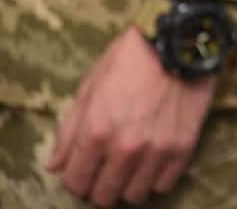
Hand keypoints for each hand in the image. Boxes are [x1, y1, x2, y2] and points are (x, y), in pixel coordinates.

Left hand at [47, 27, 215, 205]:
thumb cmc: (129, 60)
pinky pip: (164, 184)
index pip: (76, 181)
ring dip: (128, 184)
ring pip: (134, 195)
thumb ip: (70, 131)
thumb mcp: (90, 87)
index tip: (83, 169)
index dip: (76, 178)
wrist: (178, 43)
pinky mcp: (182, 148)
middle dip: (100, 186)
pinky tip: (152, 162)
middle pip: (104, 195)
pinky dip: (155, 178)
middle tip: (106, 170)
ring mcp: (156, 150)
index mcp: (97, 131)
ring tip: (131, 166)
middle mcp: (125, 147)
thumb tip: (54, 165)